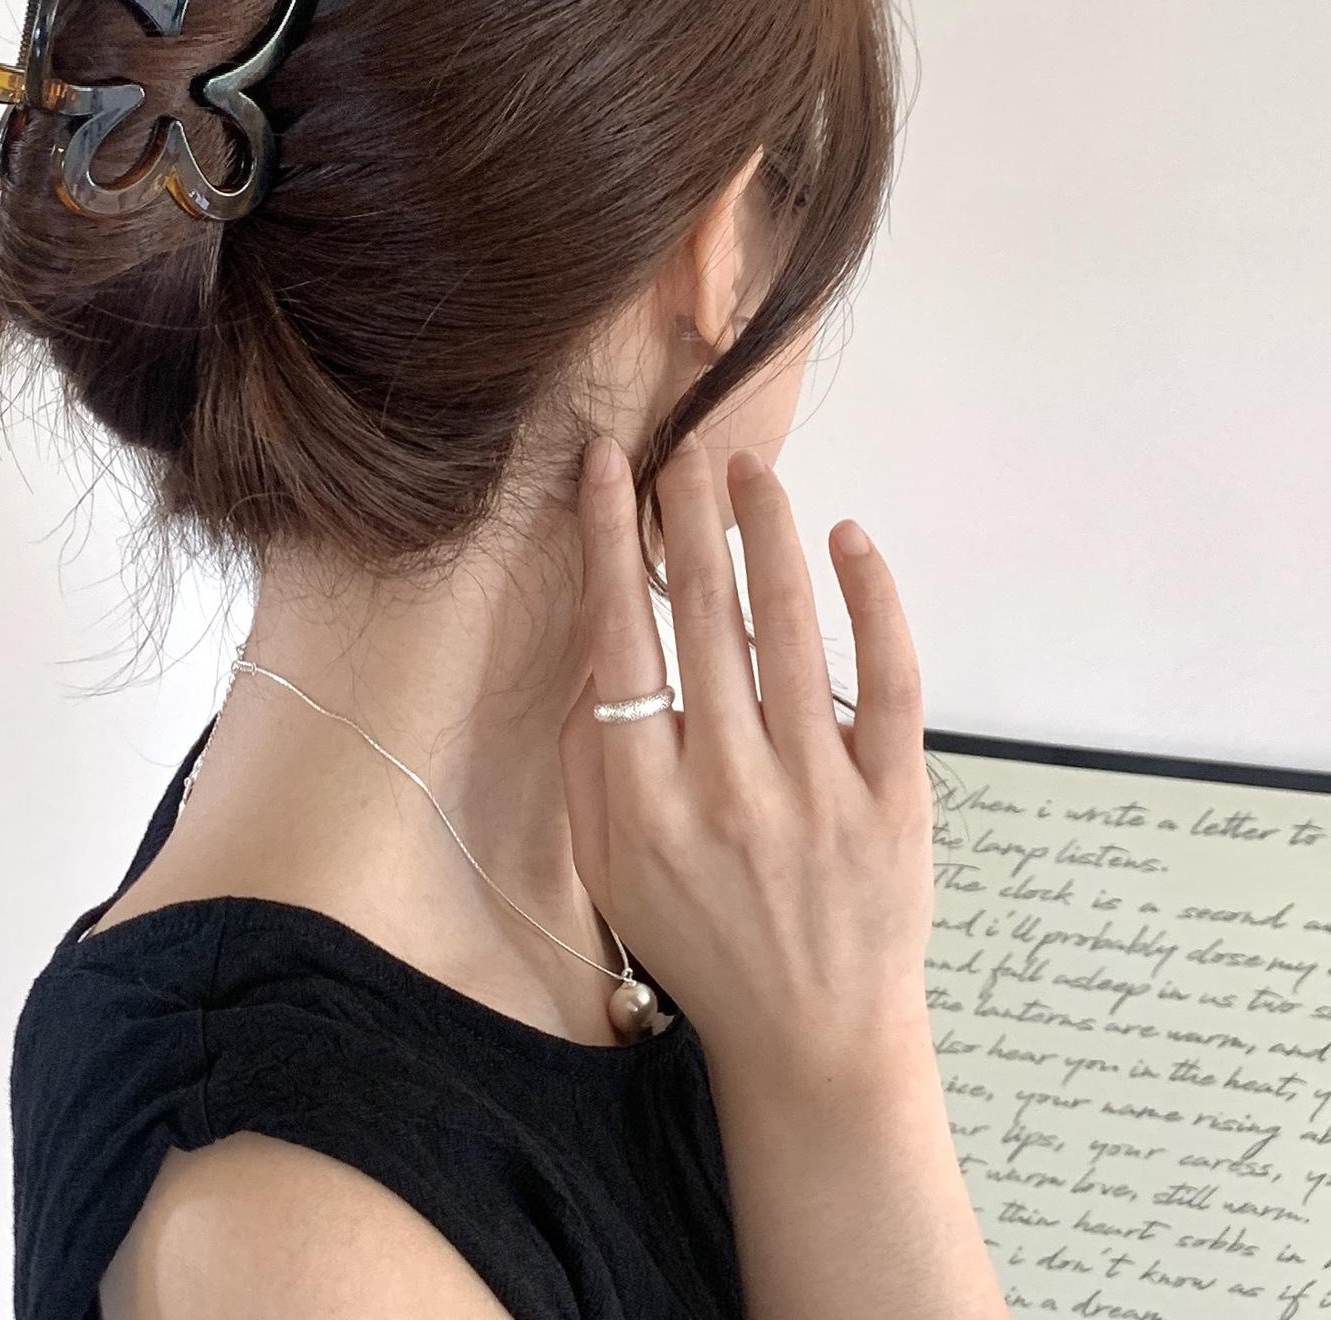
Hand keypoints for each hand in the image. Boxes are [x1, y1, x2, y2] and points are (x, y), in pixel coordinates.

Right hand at [559, 432, 935, 1095]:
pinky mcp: (895, 798)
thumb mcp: (606, 866)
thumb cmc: (698, 944)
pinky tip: (851, 540)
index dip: (611, 541)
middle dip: (689, 512)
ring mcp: (819, 791)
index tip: (608, 468)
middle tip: (686, 444)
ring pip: (791, 628)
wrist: (814, 1040)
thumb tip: (597, 645)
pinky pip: (888, 679)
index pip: (621, 638)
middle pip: (705, 615)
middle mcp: (727, 786)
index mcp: (645, 800)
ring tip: (752, 472)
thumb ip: (589, 759)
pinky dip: (872, 600)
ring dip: (768, 533)